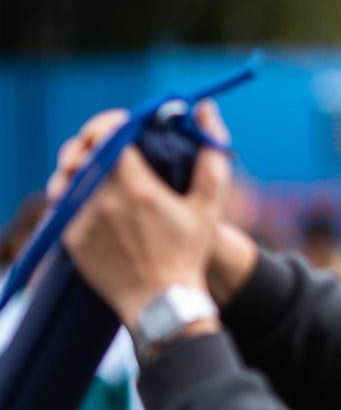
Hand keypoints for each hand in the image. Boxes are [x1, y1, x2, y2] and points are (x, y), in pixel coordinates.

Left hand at [58, 107, 232, 328]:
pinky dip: (71, 194)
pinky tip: (89, 196)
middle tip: (104, 143)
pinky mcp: (70, 236)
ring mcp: (83, 219)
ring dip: (77, 167)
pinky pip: (62, 204)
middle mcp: (104, 200)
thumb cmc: (188, 251)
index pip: (110, 135)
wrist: (161, 301)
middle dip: (90, 142)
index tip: (123, 124)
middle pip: (82, 152)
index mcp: (137, 187)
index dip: (113, 123)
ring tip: (93, 169)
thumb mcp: (209, 204)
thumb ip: (210, 151)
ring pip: (66, 177)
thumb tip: (204, 109)